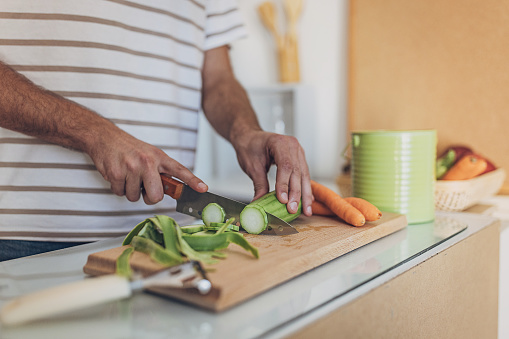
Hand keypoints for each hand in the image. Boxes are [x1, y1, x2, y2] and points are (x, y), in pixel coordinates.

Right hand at [87, 129, 206, 203]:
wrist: (105, 137)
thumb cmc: (130, 149)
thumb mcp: (151, 155)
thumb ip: (162, 172)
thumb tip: (173, 191)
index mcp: (159, 157)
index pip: (180, 171)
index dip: (193, 181)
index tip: (203, 189)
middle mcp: (147, 161)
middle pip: (155, 196)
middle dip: (148, 197)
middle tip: (143, 187)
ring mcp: (131, 167)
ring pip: (134, 197)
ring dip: (130, 191)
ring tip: (128, 175)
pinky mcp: (115, 173)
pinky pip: (120, 193)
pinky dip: (118, 188)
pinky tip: (118, 174)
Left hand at [234, 130, 311, 215]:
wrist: (250, 137)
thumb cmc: (249, 146)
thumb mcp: (252, 166)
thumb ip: (259, 184)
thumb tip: (259, 203)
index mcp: (279, 143)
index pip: (285, 166)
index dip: (285, 184)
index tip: (283, 200)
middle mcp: (292, 145)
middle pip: (297, 172)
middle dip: (296, 193)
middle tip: (293, 209)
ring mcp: (298, 151)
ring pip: (304, 175)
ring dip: (305, 194)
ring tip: (306, 210)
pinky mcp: (299, 158)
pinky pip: (304, 174)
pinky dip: (305, 188)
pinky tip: (308, 201)